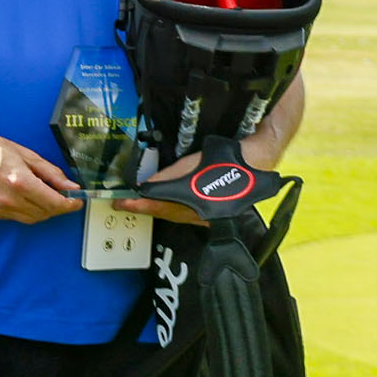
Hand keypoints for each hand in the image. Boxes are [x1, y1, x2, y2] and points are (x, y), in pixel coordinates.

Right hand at [0, 128, 81, 222]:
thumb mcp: (26, 155)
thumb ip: (51, 173)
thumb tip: (71, 186)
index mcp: (20, 182)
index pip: (55, 203)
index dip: (70, 204)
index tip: (77, 200)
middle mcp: (10, 199)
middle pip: (46, 213)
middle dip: (59, 206)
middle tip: (63, 195)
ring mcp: (0, 208)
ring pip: (34, 218)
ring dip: (44, 210)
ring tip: (44, 195)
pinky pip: (19, 217)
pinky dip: (28, 210)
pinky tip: (26, 197)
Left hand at [112, 139, 260, 225]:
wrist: (255, 162)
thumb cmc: (222, 160)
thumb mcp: (190, 164)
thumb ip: (168, 177)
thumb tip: (146, 187)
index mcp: (195, 202)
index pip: (159, 204)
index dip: (138, 204)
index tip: (121, 203)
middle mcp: (201, 214)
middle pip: (166, 213)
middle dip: (143, 209)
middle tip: (123, 204)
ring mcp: (208, 215)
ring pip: (174, 215)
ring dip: (155, 210)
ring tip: (136, 205)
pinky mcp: (213, 214)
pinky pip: (185, 214)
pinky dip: (170, 209)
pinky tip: (162, 205)